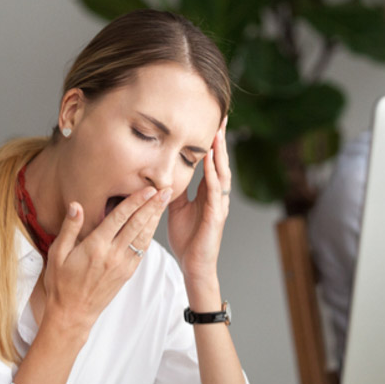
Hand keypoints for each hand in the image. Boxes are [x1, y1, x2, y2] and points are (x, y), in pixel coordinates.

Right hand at [43, 186, 171, 331]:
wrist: (73, 313)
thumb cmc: (61, 283)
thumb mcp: (57, 254)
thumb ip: (69, 228)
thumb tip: (76, 205)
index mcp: (96, 247)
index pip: (120, 218)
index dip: (135, 201)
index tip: (148, 188)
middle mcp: (113, 255)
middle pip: (137, 224)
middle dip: (153, 205)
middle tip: (166, 189)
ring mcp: (123, 265)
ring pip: (144, 236)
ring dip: (155, 217)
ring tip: (165, 201)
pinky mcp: (127, 273)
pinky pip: (142, 250)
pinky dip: (150, 234)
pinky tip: (154, 223)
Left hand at [168, 117, 230, 282]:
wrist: (193, 265)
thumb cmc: (187, 239)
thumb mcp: (175, 208)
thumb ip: (173, 189)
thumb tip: (163, 173)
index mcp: (207, 193)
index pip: (211, 162)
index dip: (212, 142)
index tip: (212, 121)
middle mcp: (217, 196)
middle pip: (221, 162)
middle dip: (221, 140)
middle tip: (222, 117)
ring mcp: (218, 205)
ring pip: (222, 173)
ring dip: (219, 154)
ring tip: (218, 134)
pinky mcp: (216, 216)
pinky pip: (215, 192)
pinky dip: (213, 176)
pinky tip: (211, 163)